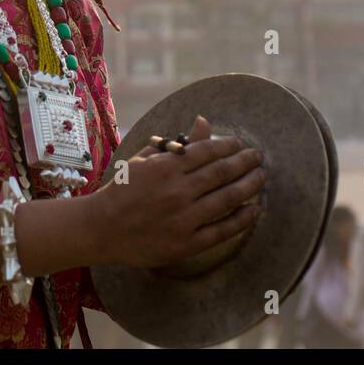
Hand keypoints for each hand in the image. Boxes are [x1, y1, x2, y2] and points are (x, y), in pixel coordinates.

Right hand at [88, 114, 264, 268]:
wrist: (102, 228)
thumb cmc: (124, 189)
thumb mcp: (146, 159)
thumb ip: (177, 143)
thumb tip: (204, 121)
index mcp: (166, 166)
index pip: (208, 151)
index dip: (230, 146)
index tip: (241, 144)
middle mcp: (178, 191)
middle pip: (223, 172)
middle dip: (246, 162)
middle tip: (258, 157)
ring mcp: (184, 218)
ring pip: (227, 198)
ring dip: (249, 186)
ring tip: (261, 178)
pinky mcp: (187, 243)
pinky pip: (223, 230)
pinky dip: (243, 219)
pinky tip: (255, 210)